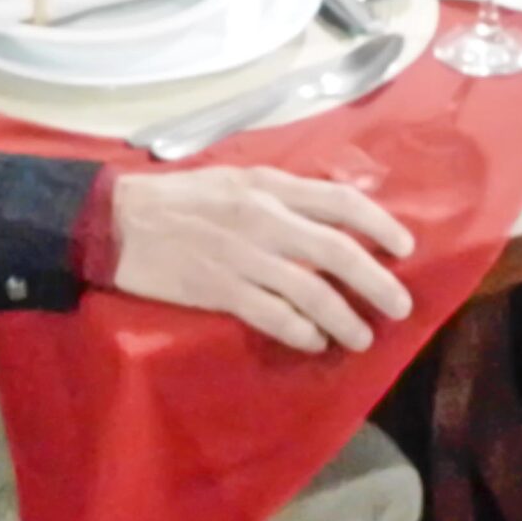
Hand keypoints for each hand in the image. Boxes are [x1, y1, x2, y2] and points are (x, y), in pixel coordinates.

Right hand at [109, 166, 416, 354]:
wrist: (115, 220)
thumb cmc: (176, 197)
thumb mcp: (233, 178)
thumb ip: (279, 195)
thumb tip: (330, 213)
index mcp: (267, 185)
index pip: (339, 200)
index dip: (379, 224)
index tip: (406, 247)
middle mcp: (262, 218)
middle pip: (336, 250)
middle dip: (376, 280)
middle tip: (400, 305)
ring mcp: (241, 256)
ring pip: (310, 291)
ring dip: (344, 317)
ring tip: (362, 338)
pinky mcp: (217, 290)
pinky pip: (272, 315)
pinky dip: (300, 331)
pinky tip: (315, 342)